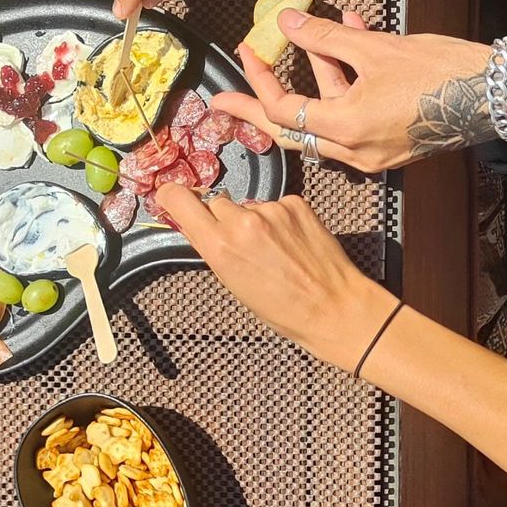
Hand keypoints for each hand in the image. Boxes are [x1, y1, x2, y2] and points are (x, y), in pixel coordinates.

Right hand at [156, 186, 395, 370]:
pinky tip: (292, 241)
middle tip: (241, 243)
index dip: (172, 197)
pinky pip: (276, 204)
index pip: (180, 200)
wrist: (334, 307)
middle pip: (217, 203)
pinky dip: (280, 218)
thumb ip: (214, 249)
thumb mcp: (234, 284)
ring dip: (254, 220)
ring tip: (275, 249)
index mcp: (220, 247)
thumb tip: (198, 226)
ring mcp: (272, 210)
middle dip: (223, 219)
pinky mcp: (296, 204)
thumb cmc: (283, 309)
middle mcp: (242, 222)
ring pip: (249, 205)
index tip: (172, 198)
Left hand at [210, 10, 494, 172]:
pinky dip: (344, 85)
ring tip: (306, 35)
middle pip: (291, 130)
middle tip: (223, 102)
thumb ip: (323, 36)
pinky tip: (350, 39)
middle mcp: (355, 151)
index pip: (283, 109)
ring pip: (325, 119)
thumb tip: (285, 21)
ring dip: (314, 78)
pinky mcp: (392, 145)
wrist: (499, 94)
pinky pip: (352, 117)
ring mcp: (375, 153)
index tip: (244, 52)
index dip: (258, 78)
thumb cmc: (442, 72)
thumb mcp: (375, 48)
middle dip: (256, 108)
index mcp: (346, 129)